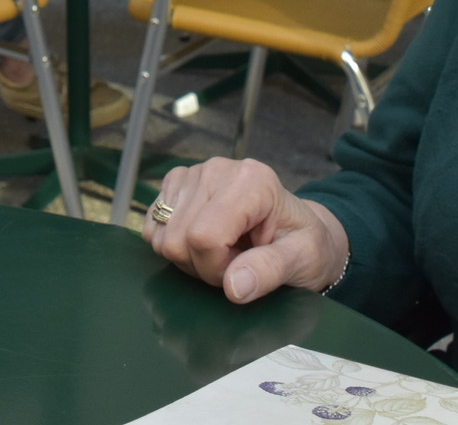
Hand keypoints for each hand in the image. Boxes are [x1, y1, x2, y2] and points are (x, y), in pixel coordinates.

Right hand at [142, 158, 349, 303]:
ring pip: (161, 236)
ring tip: (222, 251)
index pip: (203, 236)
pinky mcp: (175, 184)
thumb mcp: (303, 259)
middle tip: (235, 262)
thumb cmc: (305, 244)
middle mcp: (217, 169)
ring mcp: (193, 174)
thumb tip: (234, 286)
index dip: (216, 268)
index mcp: (252, 181)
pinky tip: (203, 242)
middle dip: (203, 265)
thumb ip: (271, 270)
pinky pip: (152, 227)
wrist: (296, 229)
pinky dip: (174, 245)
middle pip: (178, 239)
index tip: (242, 271)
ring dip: (188, 257)